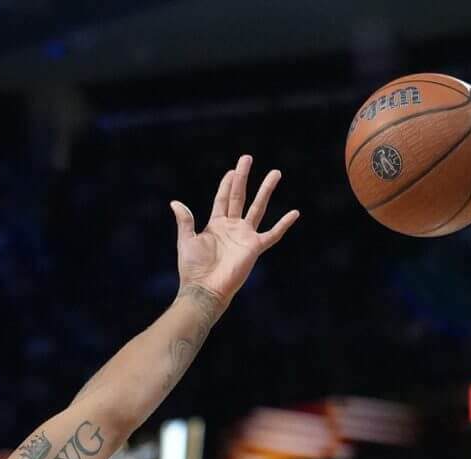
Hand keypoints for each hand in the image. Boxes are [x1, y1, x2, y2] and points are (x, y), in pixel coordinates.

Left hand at [170, 155, 298, 305]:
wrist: (205, 289)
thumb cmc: (193, 268)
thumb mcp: (186, 240)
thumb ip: (185, 221)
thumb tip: (175, 202)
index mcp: (216, 225)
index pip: (223, 198)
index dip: (227, 183)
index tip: (232, 170)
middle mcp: (232, 227)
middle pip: (240, 196)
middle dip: (244, 177)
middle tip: (247, 157)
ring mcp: (245, 236)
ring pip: (258, 208)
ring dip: (266, 190)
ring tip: (275, 173)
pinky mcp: (255, 247)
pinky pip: (273, 234)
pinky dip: (284, 224)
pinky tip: (295, 212)